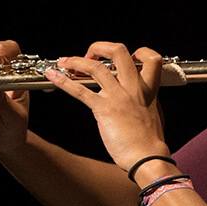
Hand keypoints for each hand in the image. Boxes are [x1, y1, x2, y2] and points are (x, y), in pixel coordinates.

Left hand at [45, 41, 170, 177]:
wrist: (147, 158)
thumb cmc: (149, 142)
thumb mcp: (153, 114)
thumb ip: (144, 103)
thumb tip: (136, 101)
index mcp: (148, 89)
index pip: (150, 58)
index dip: (137, 53)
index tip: (123, 60)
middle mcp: (133, 87)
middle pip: (119, 52)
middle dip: (100, 47)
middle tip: (91, 55)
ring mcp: (118, 96)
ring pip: (95, 66)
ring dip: (76, 61)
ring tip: (64, 62)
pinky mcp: (104, 109)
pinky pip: (80, 90)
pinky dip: (63, 81)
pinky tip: (53, 76)